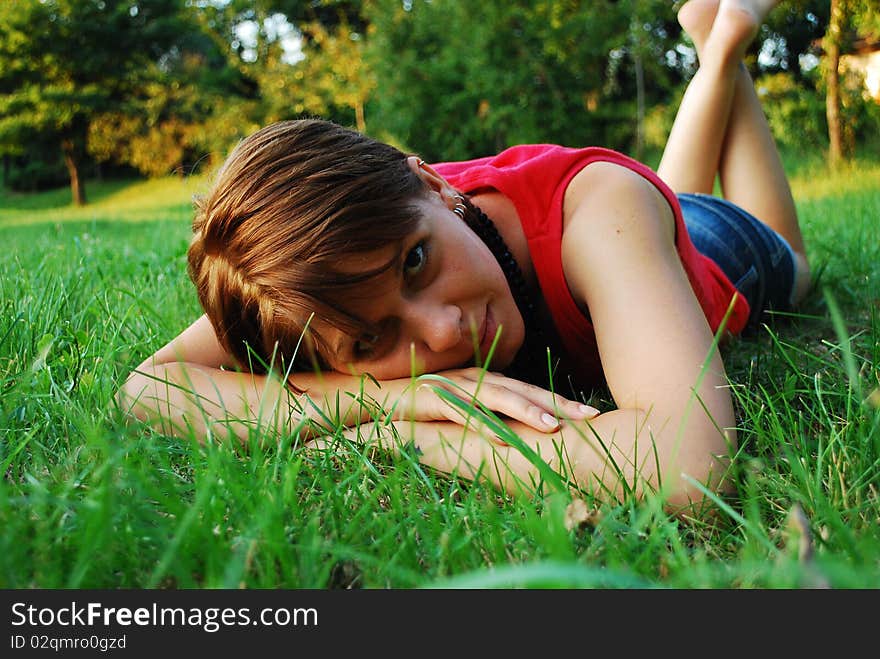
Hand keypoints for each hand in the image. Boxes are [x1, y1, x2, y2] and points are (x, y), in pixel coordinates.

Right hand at [388, 367, 599, 436]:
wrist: (368, 395)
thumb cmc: (415, 407)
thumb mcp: (455, 412)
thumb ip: (482, 416)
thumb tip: (512, 435)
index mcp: (483, 383)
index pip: (528, 392)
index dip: (560, 402)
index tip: (592, 416)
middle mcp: (473, 381)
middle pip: (522, 390)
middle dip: (558, 404)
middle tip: (591, 417)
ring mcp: (452, 387)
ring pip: (496, 398)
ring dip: (525, 411)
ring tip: (553, 427)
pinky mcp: (429, 398)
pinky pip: (460, 412)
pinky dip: (481, 423)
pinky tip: (501, 436)